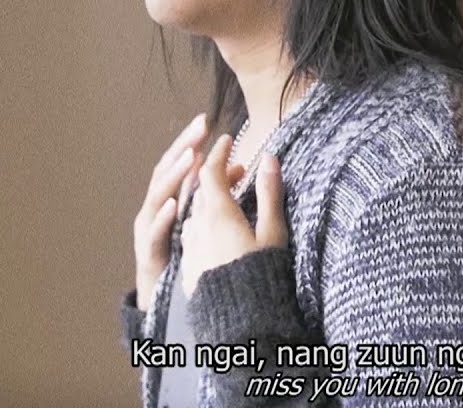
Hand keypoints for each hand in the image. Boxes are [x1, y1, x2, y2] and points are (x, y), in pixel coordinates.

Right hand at [133, 114, 205, 310]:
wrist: (164, 299)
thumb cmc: (186, 253)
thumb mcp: (207, 219)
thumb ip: (221, 191)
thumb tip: (241, 166)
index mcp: (172, 196)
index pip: (180, 163)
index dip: (192, 141)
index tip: (207, 121)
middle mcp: (158, 208)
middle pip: (167, 170)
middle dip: (183, 147)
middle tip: (200, 128)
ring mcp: (150, 229)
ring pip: (159, 196)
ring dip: (175, 175)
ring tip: (192, 157)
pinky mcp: (149, 253)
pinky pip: (155, 233)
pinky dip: (164, 218)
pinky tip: (175, 205)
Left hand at [181, 135, 287, 298]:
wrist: (238, 323)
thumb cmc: (261, 276)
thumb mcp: (273, 234)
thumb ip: (270, 195)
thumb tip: (269, 158)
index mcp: (218, 214)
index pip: (210, 172)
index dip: (218, 153)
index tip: (227, 139)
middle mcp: (198, 227)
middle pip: (200, 191)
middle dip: (215, 175)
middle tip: (237, 170)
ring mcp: (191, 248)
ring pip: (195, 214)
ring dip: (208, 201)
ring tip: (228, 200)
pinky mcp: (189, 267)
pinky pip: (192, 236)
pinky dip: (203, 223)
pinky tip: (216, 232)